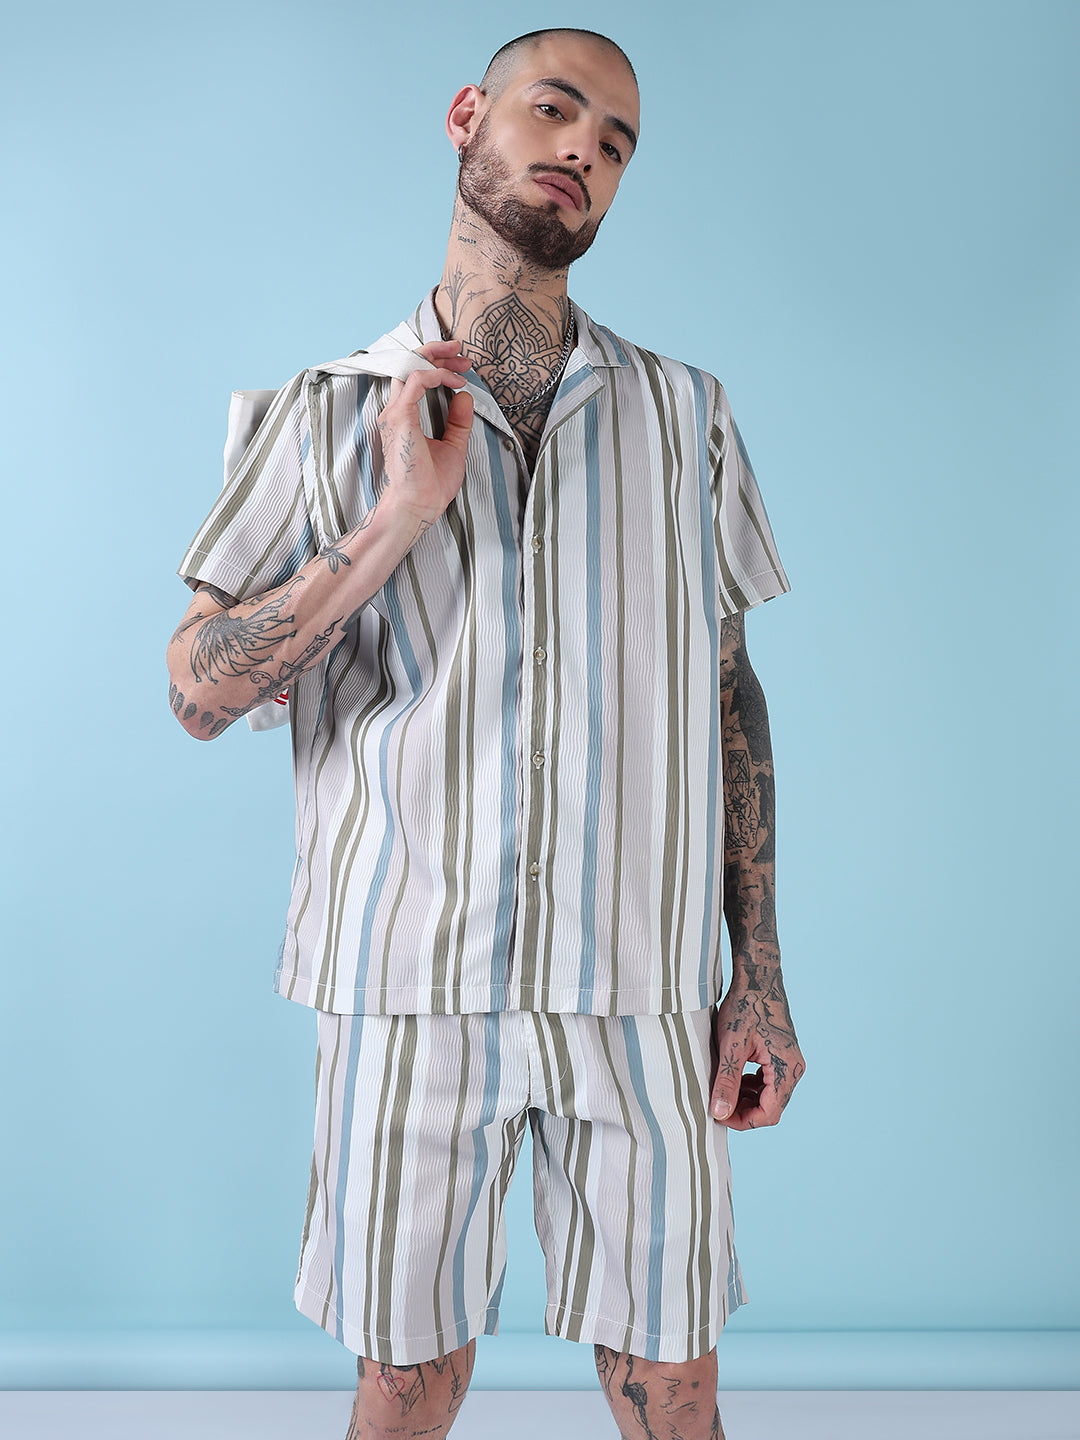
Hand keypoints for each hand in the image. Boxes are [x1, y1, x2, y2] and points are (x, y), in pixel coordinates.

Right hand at [376, 339, 474, 527]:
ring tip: (460, 361)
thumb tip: (464, 396)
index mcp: (403, 417)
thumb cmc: (430, 485)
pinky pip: (416, 380)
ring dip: (437, 358)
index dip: (437, 365)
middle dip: (436, 352)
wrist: (419, 506)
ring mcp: (394, 413)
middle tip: (460, 351)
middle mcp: (394, 412)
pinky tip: (453, 382)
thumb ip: (457, 422)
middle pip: (410, 366)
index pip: (414, 378)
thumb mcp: (453, 447)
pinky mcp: (400, 417)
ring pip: (410, 366)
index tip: (461, 367)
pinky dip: (436, 375)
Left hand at [709, 972, 804, 1129]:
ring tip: (722, 1091)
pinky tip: (735, 1078)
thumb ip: (726, 1081)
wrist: (758, 977)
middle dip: (744, 1111)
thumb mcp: (731, 1046)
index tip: (718, 1115)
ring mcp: (791, 1062)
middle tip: (717, 1105)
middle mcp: (794, 1068)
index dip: (742, 1120)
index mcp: (786, 1068)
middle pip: (771, 1107)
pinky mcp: (783, 1055)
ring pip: (770, 1096)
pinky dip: (752, 1087)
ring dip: (747, 1099)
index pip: (769, 1113)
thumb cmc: (745, 1006)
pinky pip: (770, 1082)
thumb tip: (719, 1112)